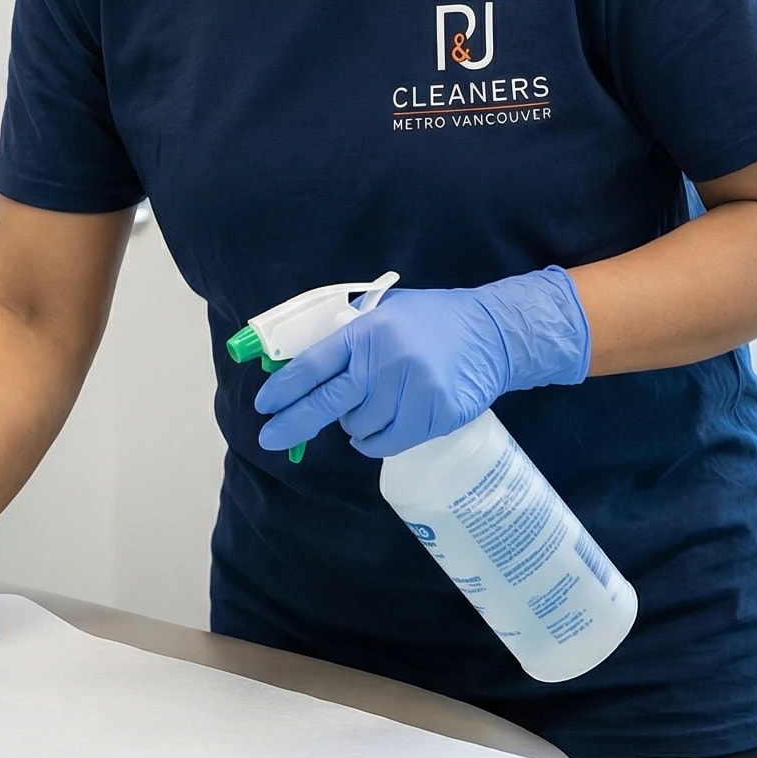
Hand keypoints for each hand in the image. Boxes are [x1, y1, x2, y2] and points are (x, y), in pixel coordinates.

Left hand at [254, 268, 589, 459]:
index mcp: (367, 331)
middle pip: (326, 403)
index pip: (313, 365)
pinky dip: (376, 441)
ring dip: (354, 425)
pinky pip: (387, 443)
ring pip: (358, 429)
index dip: (284, 388)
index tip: (263, 405)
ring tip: (372, 404)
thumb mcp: (385, 314)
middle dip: (292, 424)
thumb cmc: (431, 321)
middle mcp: (385, 361)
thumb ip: (348, 337)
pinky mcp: (433, 416)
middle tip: (269, 439)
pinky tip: (382, 426)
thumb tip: (303, 368)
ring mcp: (411, 391)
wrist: (493, 335)